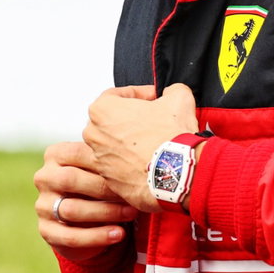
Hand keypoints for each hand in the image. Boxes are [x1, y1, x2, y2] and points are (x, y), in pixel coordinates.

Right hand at [33, 140, 136, 258]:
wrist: (88, 221)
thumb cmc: (101, 187)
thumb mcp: (102, 171)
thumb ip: (109, 161)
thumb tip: (138, 157)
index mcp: (55, 156)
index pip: (77, 154)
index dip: (104, 163)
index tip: (130, 170)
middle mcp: (44, 178)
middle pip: (70, 180)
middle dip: (104, 188)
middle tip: (132, 193)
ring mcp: (42, 206)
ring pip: (72, 209)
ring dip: (106, 212)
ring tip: (131, 213)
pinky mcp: (47, 231)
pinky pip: (70, 236)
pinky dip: (98, 236)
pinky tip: (118, 234)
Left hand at [82, 83, 198, 211]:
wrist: (179, 172)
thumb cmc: (171, 137)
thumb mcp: (178, 97)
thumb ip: (169, 91)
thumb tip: (170, 94)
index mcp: (101, 110)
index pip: (117, 95)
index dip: (139, 95)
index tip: (153, 99)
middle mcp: (94, 135)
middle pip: (111, 122)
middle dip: (132, 120)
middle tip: (153, 122)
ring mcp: (100, 160)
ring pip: (114, 146)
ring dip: (131, 144)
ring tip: (154, 144)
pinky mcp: (110, 181)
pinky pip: (120, 168)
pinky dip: (133, 165)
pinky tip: (151, 161)